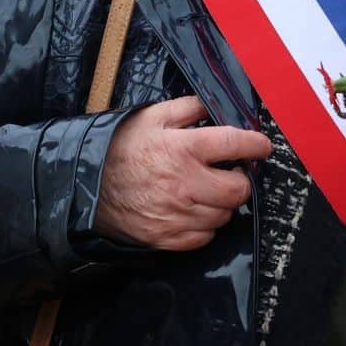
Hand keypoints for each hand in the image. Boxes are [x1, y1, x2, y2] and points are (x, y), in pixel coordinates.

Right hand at [92, 97, 273, 251]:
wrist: (84, 185)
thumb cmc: (118, 149)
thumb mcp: (151, 117)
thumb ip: (188, 109)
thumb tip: (215, 107)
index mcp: (183, 149)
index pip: (235, 145)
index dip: (256, 145)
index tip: (261, 147)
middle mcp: (185, 184)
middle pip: (238, 190)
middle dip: (240, 180)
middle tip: (230, 172)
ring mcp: (178, 215)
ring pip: (224, 215)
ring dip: (222, 203)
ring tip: (206, 191)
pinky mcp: (169, 237)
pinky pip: (205, 236)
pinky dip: (205, 225)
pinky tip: (192, 210)